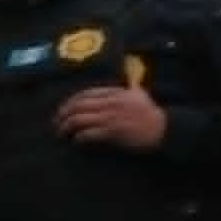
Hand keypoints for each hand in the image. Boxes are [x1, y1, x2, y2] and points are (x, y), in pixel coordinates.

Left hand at [53, 84, 167, 151]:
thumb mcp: (140, 94)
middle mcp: (110, 103)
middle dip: (63, 114)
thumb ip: (129, 86)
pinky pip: (89, 133)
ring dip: (66, 127)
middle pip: (78, 106)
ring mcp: (111, 117)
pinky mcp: (114, 132)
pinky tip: (76, 141)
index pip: (85, 94)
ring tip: (61, 134)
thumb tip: (126, 79)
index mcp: (115, 93)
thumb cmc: (152, 114)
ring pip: (80, 119)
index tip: (62, 109)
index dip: (70, 101)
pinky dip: (79, 137)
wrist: (165, 129)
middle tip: (56, 123)